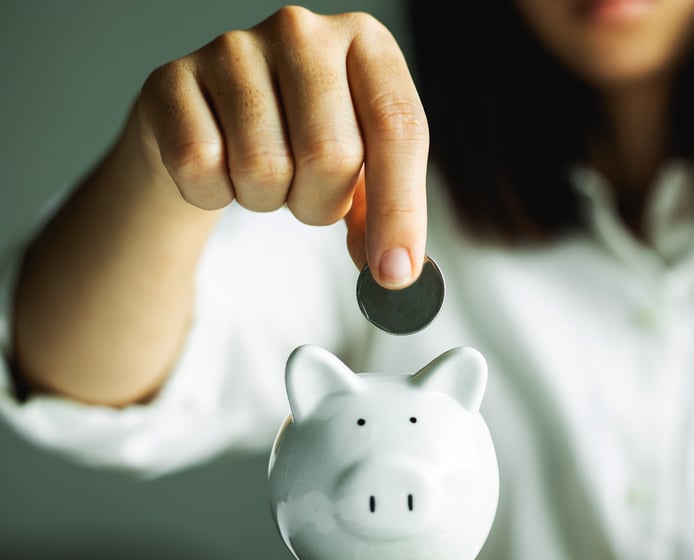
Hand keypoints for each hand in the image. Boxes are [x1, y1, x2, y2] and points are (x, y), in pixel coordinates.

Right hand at [133, 7, 426, 286]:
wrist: (209, 123)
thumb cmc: (297, 139)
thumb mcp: (359, 167)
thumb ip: (383, 213)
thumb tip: (395, 268)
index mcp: (366, 43)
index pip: (399, 128)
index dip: (401, 211)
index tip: (395, 273)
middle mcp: (302, 31)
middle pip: (331, 154)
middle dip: (321, 204)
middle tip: (308, 196)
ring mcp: (233, 48)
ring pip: (264, 166)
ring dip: (268, 199)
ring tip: (266, 173)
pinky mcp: (172, 78)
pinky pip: (202, 166)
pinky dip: (213, 194)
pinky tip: (220, 168)